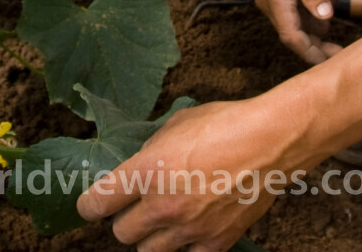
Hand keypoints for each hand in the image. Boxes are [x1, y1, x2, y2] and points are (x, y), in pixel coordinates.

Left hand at [77, 98, 287, 251]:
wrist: (272, 141)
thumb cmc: (226, 123)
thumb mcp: (176, 125)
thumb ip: (150, 149)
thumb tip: (139, 164)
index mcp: (147, 171)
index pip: (96, 203)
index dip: (89, 205)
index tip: (93, 204)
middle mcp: (163, 205)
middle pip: (121, 234)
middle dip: (126, 219)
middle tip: (139, 206)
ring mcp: (189, 229)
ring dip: (152, 237)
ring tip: (166, 219)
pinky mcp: (215, 243)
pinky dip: (185, 247)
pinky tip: (193, 229)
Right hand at [247, 0, 342, 63]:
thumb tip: (326, 18)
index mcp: (275, 0)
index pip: (292, 38)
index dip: (312, 52)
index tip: (332, 61)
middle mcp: (270, 4)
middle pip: (295, 33)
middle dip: (319, 42)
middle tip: (343, 50)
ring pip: (298, 19)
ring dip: (320, 16)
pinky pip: (296, 6)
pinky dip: (313, 4)